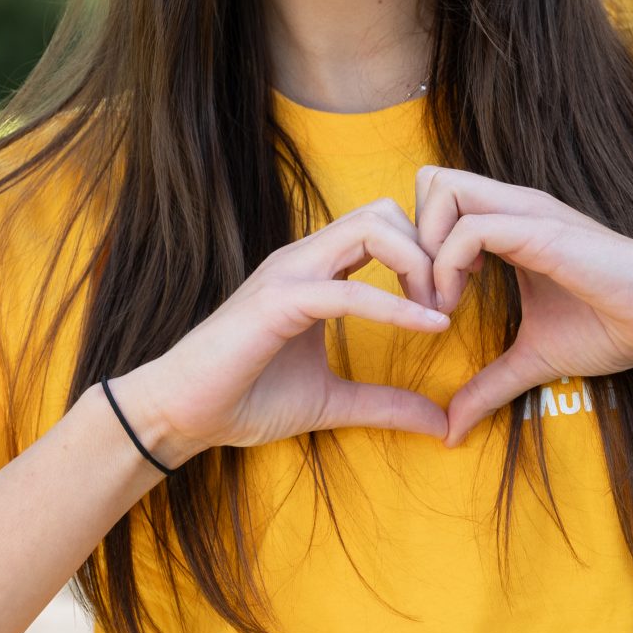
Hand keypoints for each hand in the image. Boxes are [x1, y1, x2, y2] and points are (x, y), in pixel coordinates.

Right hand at [128, 198, 455, 463]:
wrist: (180, 415)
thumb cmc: (245, 399)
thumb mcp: (333, 403)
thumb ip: (385, 405)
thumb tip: (441, 422)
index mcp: (315, 271)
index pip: (384, 226)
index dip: (426, 254)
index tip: (453, 300)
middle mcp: (303, 259)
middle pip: (385, 211)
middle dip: (430, 248)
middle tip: (452, 300)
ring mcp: (289, 274)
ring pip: (372, 227)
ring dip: (419, 264)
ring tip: (440, 312)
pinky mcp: (278, 302)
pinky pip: (350, 291)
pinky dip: (397, 307)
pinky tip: (430, 327)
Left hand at [413, 165, 632, 447]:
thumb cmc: (610, 327)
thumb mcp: (533, 360)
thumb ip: (489, 387)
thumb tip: (451, 430)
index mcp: (509, 225)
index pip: (436, 200)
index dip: (418, 246)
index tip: (428, 300)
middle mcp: (513, 208)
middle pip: (430, 180)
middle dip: (410, 237)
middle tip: (422, 294)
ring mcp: (526, 213)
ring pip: (442, 189)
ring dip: (425, 249)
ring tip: (439, 301)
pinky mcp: (541, 232)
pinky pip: (471, 228)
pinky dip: (448, 265)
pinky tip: (460, 306)